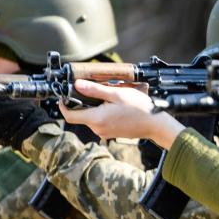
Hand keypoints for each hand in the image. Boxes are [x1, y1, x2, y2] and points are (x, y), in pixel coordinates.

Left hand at [61, 80, 185, 148]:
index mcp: (97, 119)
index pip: (70, 116)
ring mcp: (105, 133)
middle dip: (83, 103)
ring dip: (95, 107)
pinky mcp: (111, 133)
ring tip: (110, 97)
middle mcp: (98, 129)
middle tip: (94, 90)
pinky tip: (116, 106)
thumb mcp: (116, 94)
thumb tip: (77, 85)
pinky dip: (102, 113)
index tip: (63, 97)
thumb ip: (95, 90)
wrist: (156, 124)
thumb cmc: (139, 108)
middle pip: (81, 116)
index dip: (63, 106)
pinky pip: (101, 122)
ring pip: (91, 118)